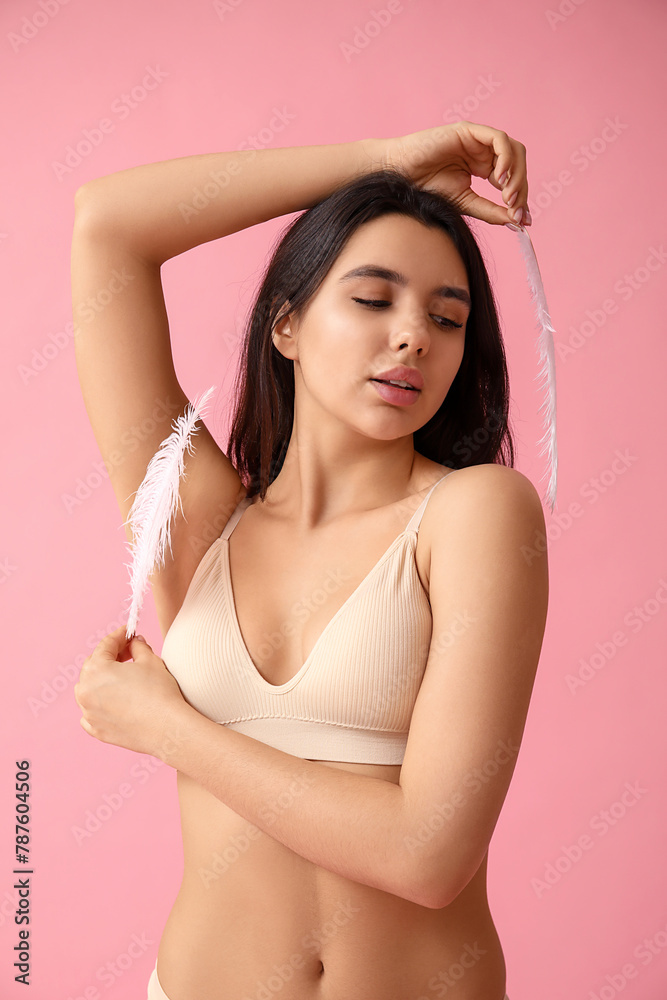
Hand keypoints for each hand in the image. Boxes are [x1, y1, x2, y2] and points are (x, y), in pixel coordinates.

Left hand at [74, 625, 190, 757]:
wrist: (167, 727)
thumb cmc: (159, 692)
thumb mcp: (150, 661)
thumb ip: (137, 647)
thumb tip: (134, 643)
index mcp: (96, 670)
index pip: (105, 645)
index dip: (120, 635)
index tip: (129, 632)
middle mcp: (85, 691)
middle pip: (94, 666)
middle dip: (111, 656)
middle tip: (130, 651)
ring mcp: (88, 713)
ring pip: (88, 689)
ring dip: (102, 679)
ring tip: (122, 676)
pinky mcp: (96, 730)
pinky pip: (90, 712)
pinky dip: (99, 704)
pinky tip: (114, 700)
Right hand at [382, 120, 529, 226]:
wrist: (400, 175)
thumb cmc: (426, 188)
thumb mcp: (465, 204)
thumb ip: (490, 210)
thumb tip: (517, 221)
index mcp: (483, 168)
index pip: (512, 179)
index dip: (520, 198)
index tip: (523, 220)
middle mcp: (484, 152)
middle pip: (517, 164)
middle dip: (520, 188)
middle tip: (515, 210)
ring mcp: (478, 140)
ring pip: (513, 150)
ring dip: (517, 174)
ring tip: (508, 196)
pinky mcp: (470, 130)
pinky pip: (499, 139)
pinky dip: (506, 158)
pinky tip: (499, 179)